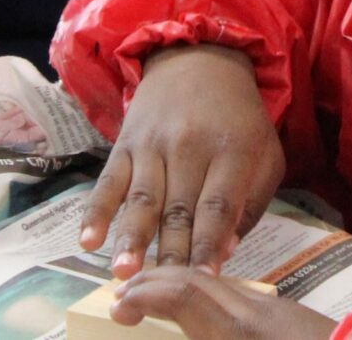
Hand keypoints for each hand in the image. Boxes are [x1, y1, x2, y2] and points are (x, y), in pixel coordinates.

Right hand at [81, 45, 285, 276]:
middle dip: (170, 252)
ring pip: (142, 198)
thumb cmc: (238, 120)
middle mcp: (190, 146)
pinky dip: (96, 211)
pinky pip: (108, 181)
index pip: (218, 205)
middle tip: (162, 292)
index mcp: (232, 151)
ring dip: (131, 238)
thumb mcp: (264, 154)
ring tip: (124, 273)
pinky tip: (87, 240)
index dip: (209, 243)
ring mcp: (154, 144)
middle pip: (178, 208)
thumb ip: (249, 204)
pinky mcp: (125, 143)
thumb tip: (224, 252)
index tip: (205, 280)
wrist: (199, 58)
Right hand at [110, 269, 337, 339]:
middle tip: (122, 295)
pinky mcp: (291, 318)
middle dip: (155, 281)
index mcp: (243, 334)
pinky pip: (238, 297)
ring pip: (218, 286)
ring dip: (178, 286)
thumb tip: (190, 321)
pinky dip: (205, 298)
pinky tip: (197, 314)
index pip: (184, 295)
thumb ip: (215, 326)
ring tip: (150, 297)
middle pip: (197, 281)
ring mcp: (277, 312)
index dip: (145, 295)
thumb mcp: (243, 334)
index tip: (117, 306)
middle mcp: (258, 314)